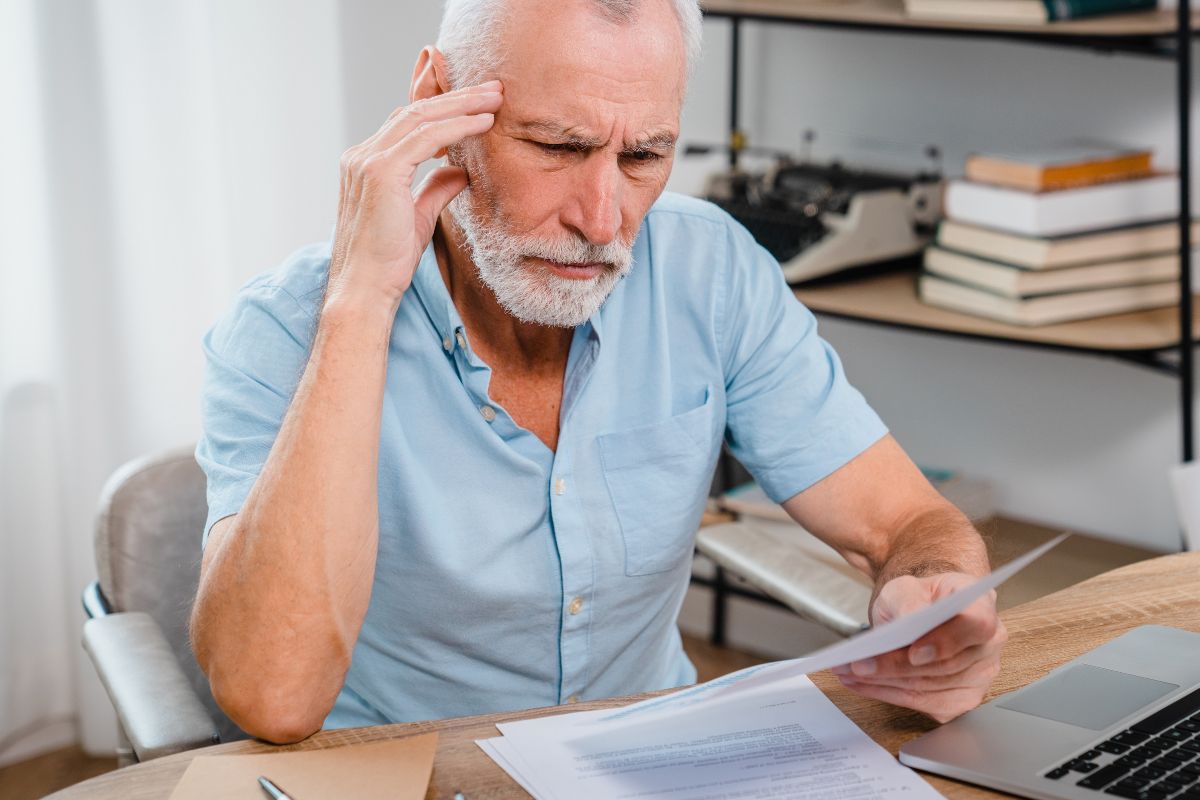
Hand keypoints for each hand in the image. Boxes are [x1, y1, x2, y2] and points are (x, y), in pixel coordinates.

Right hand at [325, 80, 503, 310]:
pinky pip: (425, 137)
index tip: (479, 106)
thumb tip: (461, 171)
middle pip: (415, 112)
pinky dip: (457, 126)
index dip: (444, 111)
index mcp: (366, 165)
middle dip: (458, 97)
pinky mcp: (380, 172)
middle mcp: (361, 156)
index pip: (407, 124)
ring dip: (463, 104)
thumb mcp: (418, 217)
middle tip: (494, 89)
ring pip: (421, 116)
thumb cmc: (387, 263)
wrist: (364, 290)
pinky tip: (483, 123)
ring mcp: (367, 161)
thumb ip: (435, 189)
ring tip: (496, 98)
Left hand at [831, 572, 1006, 722]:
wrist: (924, 610)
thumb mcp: (905, 587)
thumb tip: (910, 623)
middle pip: (945, 665)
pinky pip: (924, 703)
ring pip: (931, 688)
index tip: (913, 653)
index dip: (946, 642)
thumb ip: (909, 601)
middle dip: (895, 667)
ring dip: (885, 683)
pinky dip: (888, 694)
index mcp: (980, 606)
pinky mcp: (962, 700)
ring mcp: (980, 676)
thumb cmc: (919, 597)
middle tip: (857, 664)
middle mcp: (989, 644)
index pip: (976, 625)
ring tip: (849, 673)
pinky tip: (863, 684)